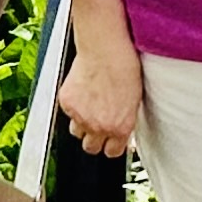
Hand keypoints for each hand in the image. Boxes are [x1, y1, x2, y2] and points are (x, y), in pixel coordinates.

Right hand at [59, 39, 142, 158]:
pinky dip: (73, 105)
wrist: (105, 48)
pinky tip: (82, 91)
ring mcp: (81, 116)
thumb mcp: (134, 100)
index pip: (112, 152)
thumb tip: (123, 131)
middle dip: (95, 138)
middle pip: (91, 148)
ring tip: (89, 106)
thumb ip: (125, 121)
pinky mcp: (66, 104)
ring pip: (76, 132)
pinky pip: (67, 113)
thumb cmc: (124, 67)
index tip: (112, 139)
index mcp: (120, 128)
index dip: (112, 144)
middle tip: (98, 124)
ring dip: (82, 123)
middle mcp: (99, 126)